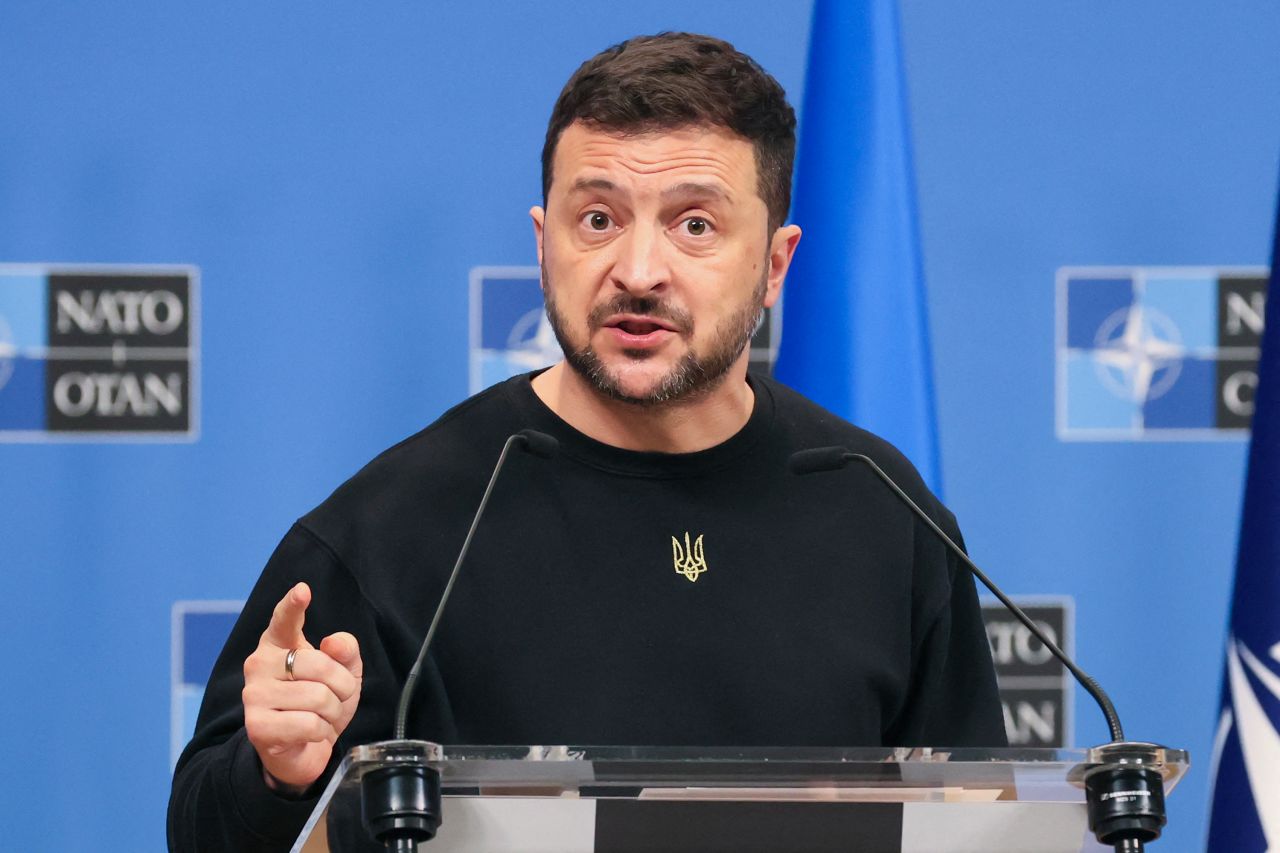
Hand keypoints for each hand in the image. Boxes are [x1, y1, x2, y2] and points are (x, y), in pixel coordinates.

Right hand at [242, 582, 362, 793]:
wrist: (303, 750)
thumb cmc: (321, 704)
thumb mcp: (344, 673)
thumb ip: (345, 652)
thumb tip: (333, 642)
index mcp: (278, 644)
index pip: (284, 621)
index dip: (292, 606)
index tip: (303, 590)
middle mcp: (259, 664)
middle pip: (318, 665)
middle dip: (341, 686)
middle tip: (335, 698)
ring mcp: (254, 695)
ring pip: (318, 697)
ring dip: (332, 712)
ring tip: (321, 717)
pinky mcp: (257, 726)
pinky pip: (310, 724)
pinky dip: (321, 731)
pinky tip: (310, 733)